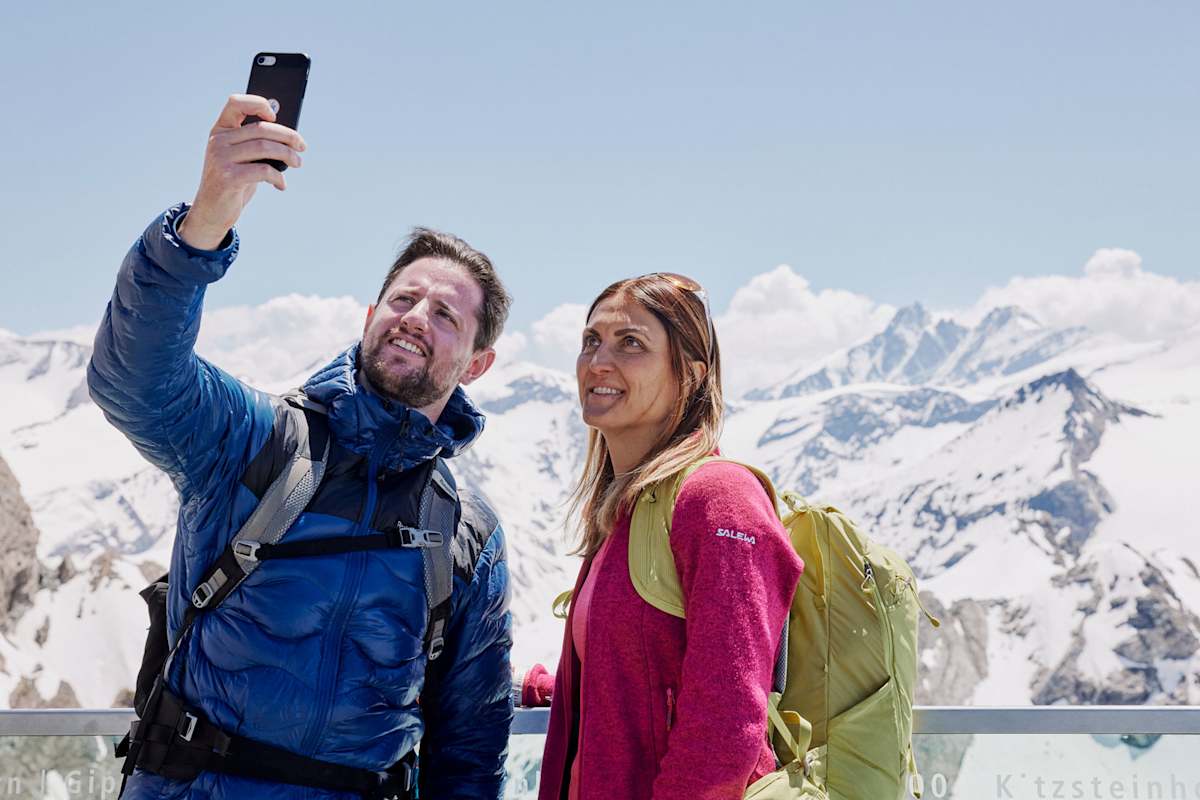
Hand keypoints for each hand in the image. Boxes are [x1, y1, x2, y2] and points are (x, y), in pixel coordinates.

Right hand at [178, 94, 306, 249]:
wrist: (211, 211)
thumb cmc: (233, 182)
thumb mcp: (240, 158)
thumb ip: (255, 143)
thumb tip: (289, 135)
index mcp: (220, 130)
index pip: (236, 102)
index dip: (258, 103)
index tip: (275, 116)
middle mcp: (218, 140)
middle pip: (260, 128)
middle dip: (288, 136)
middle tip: (302, 146)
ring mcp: (221, 158)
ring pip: (265, 147)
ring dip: (288, 155)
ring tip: (297, 163)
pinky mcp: (228, 177)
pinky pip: (263, 170)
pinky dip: (278, 177)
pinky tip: (281, 184)